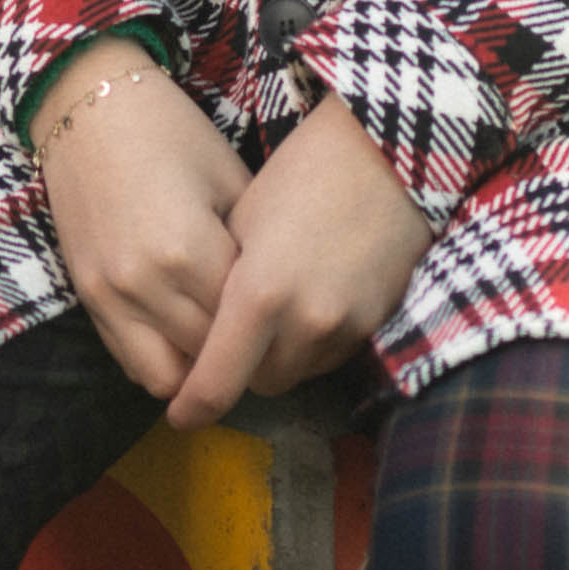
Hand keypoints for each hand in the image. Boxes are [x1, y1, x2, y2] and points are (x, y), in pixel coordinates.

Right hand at [37, 38, 249, 398]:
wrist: (87, 107)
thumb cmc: (171, 132)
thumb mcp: (229, 179)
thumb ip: (254, 245)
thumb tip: (282, 296)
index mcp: (189, 249)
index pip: (244, 324)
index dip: (274, 326)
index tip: (293, 321)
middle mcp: (146, 284)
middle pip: (209, 357)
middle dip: (240, 352)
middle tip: (267, 337)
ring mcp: (110, 296)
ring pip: (167, 378)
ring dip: (197, 368)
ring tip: (222, 343)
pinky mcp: (88, 299)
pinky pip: (130, 361)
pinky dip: (162, 361)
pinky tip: (185, 335)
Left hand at [165, 94, 430, 430]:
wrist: (388, 154)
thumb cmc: (302, 174)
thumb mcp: (242, 222)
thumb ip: (220, 286)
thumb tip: (201, 332)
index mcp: (258, 294)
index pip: (216, 383)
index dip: (193, 407)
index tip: (180, 414)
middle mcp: (303, 322)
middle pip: (259, 384)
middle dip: (243, 369)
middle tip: (233, 337)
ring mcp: (345, 327)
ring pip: (298, 373)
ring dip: (281, 358)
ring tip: (277, 311)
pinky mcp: (376, 323)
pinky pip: (332, 355)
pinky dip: (314, 343)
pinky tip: (312, 300)